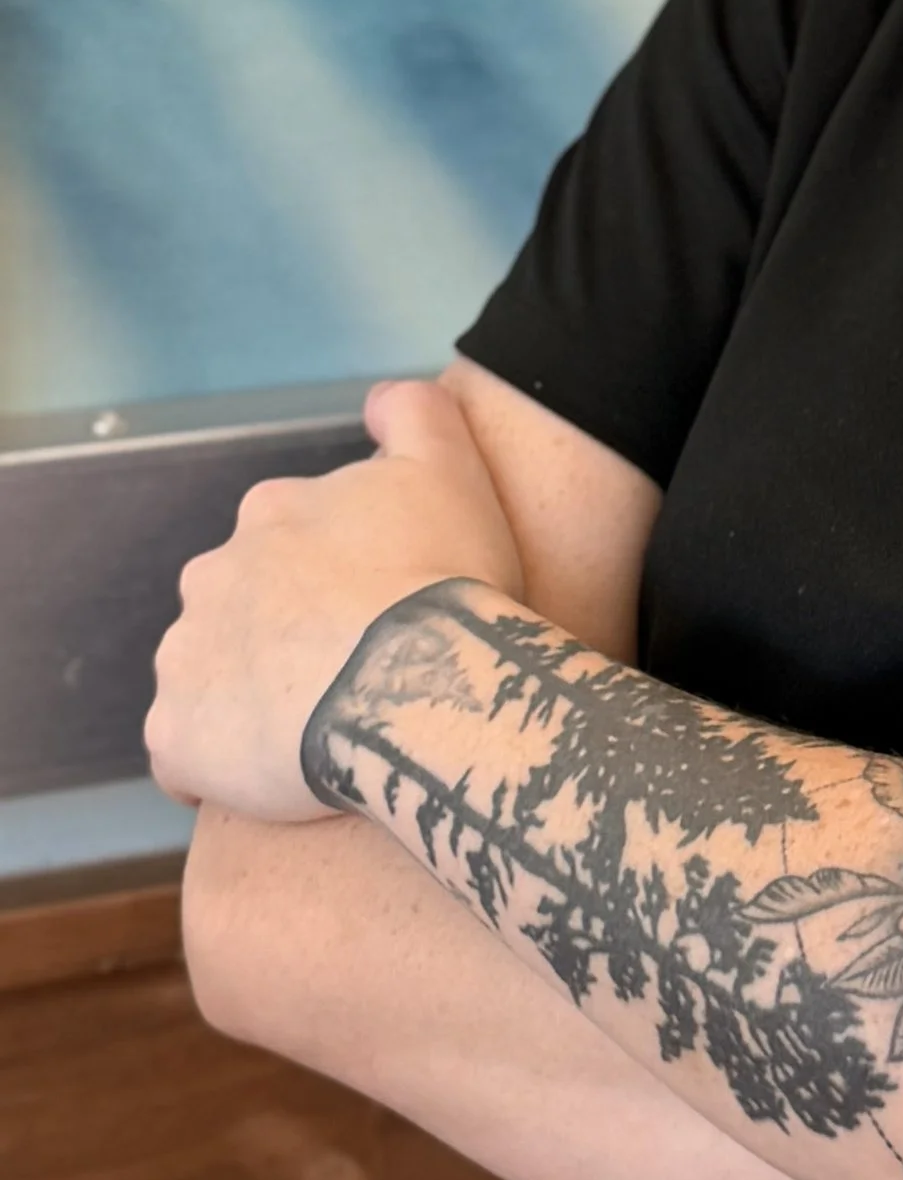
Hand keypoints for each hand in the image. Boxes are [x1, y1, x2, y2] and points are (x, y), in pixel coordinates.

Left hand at [146, 378, 523, 821]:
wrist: (419, 686)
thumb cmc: (444, 577)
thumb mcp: (452, 467)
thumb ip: (414, 414)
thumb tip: (377, 401)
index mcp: (270, 514)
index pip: (287, 546)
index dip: (334, 580)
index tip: (378, 613)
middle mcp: (210, 575)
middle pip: (242, 609)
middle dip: (283, 637)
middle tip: (355, 675)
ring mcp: (185, 658)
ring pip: (211, 679)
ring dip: (250, 700)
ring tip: (320, 734)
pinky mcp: (175, 738)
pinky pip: (186, 759)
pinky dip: (219, 768)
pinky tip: (277, 778)